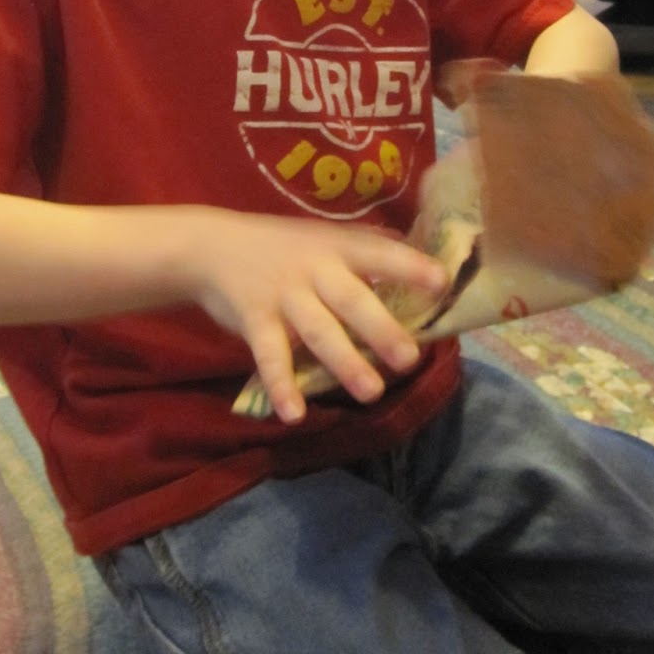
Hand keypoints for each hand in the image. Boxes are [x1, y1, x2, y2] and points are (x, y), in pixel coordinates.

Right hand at [189, 211, 447, 424]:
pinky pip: (269, 357)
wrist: (212, 247)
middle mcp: (313, 269)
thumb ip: (364, 250)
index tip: (442, 282)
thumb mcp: (322, 238)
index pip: (379, 253)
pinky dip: (281, 386)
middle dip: (381, 329)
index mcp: (337, 247)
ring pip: (318, 331)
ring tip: (371, 393)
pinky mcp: (254, 320)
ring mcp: (283, 295)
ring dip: (344, 363)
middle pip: (351, 300)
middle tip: (409, 359)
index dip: (409, 266)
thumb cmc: (281, 246)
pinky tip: (294, 414)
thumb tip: (422, 259)